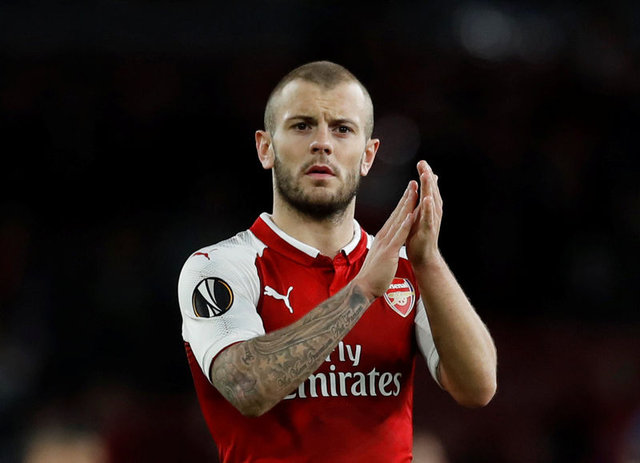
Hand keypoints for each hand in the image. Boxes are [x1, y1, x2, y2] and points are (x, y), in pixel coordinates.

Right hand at [354, 181, 417, 298]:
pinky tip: (410, 216)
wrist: (363, 287)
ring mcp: (385, 243)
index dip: (402, 204)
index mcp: (383, 237)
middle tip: (412, 184)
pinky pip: (398, 236)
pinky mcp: (389, 252)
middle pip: (396, 214)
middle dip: (406, 199)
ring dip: (406, 206)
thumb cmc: (372, 275)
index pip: (394, 217)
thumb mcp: (379, 255)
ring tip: (413, 193)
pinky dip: (404, 225)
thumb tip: (386, 242)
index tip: (409, 192)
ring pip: (398, 221)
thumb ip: (384, 246)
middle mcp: (384, 237)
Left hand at [406, 160, 443, 268]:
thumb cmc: (419, 235)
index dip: (426, 175)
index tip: (421, 162)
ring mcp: (432, 221)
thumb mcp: (420, 214)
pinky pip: (429, 218)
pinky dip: (429, 208)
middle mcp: (433, 212)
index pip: (428, 188)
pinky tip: (428, 199)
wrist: (423, 257)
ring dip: (430, 188)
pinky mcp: (429, 231)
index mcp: (429, 208)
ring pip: (432, 202)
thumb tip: (427, 184)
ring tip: (427, 175)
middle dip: (427, 177)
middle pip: (431, 191)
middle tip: (423, 163)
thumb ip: (423, 199)